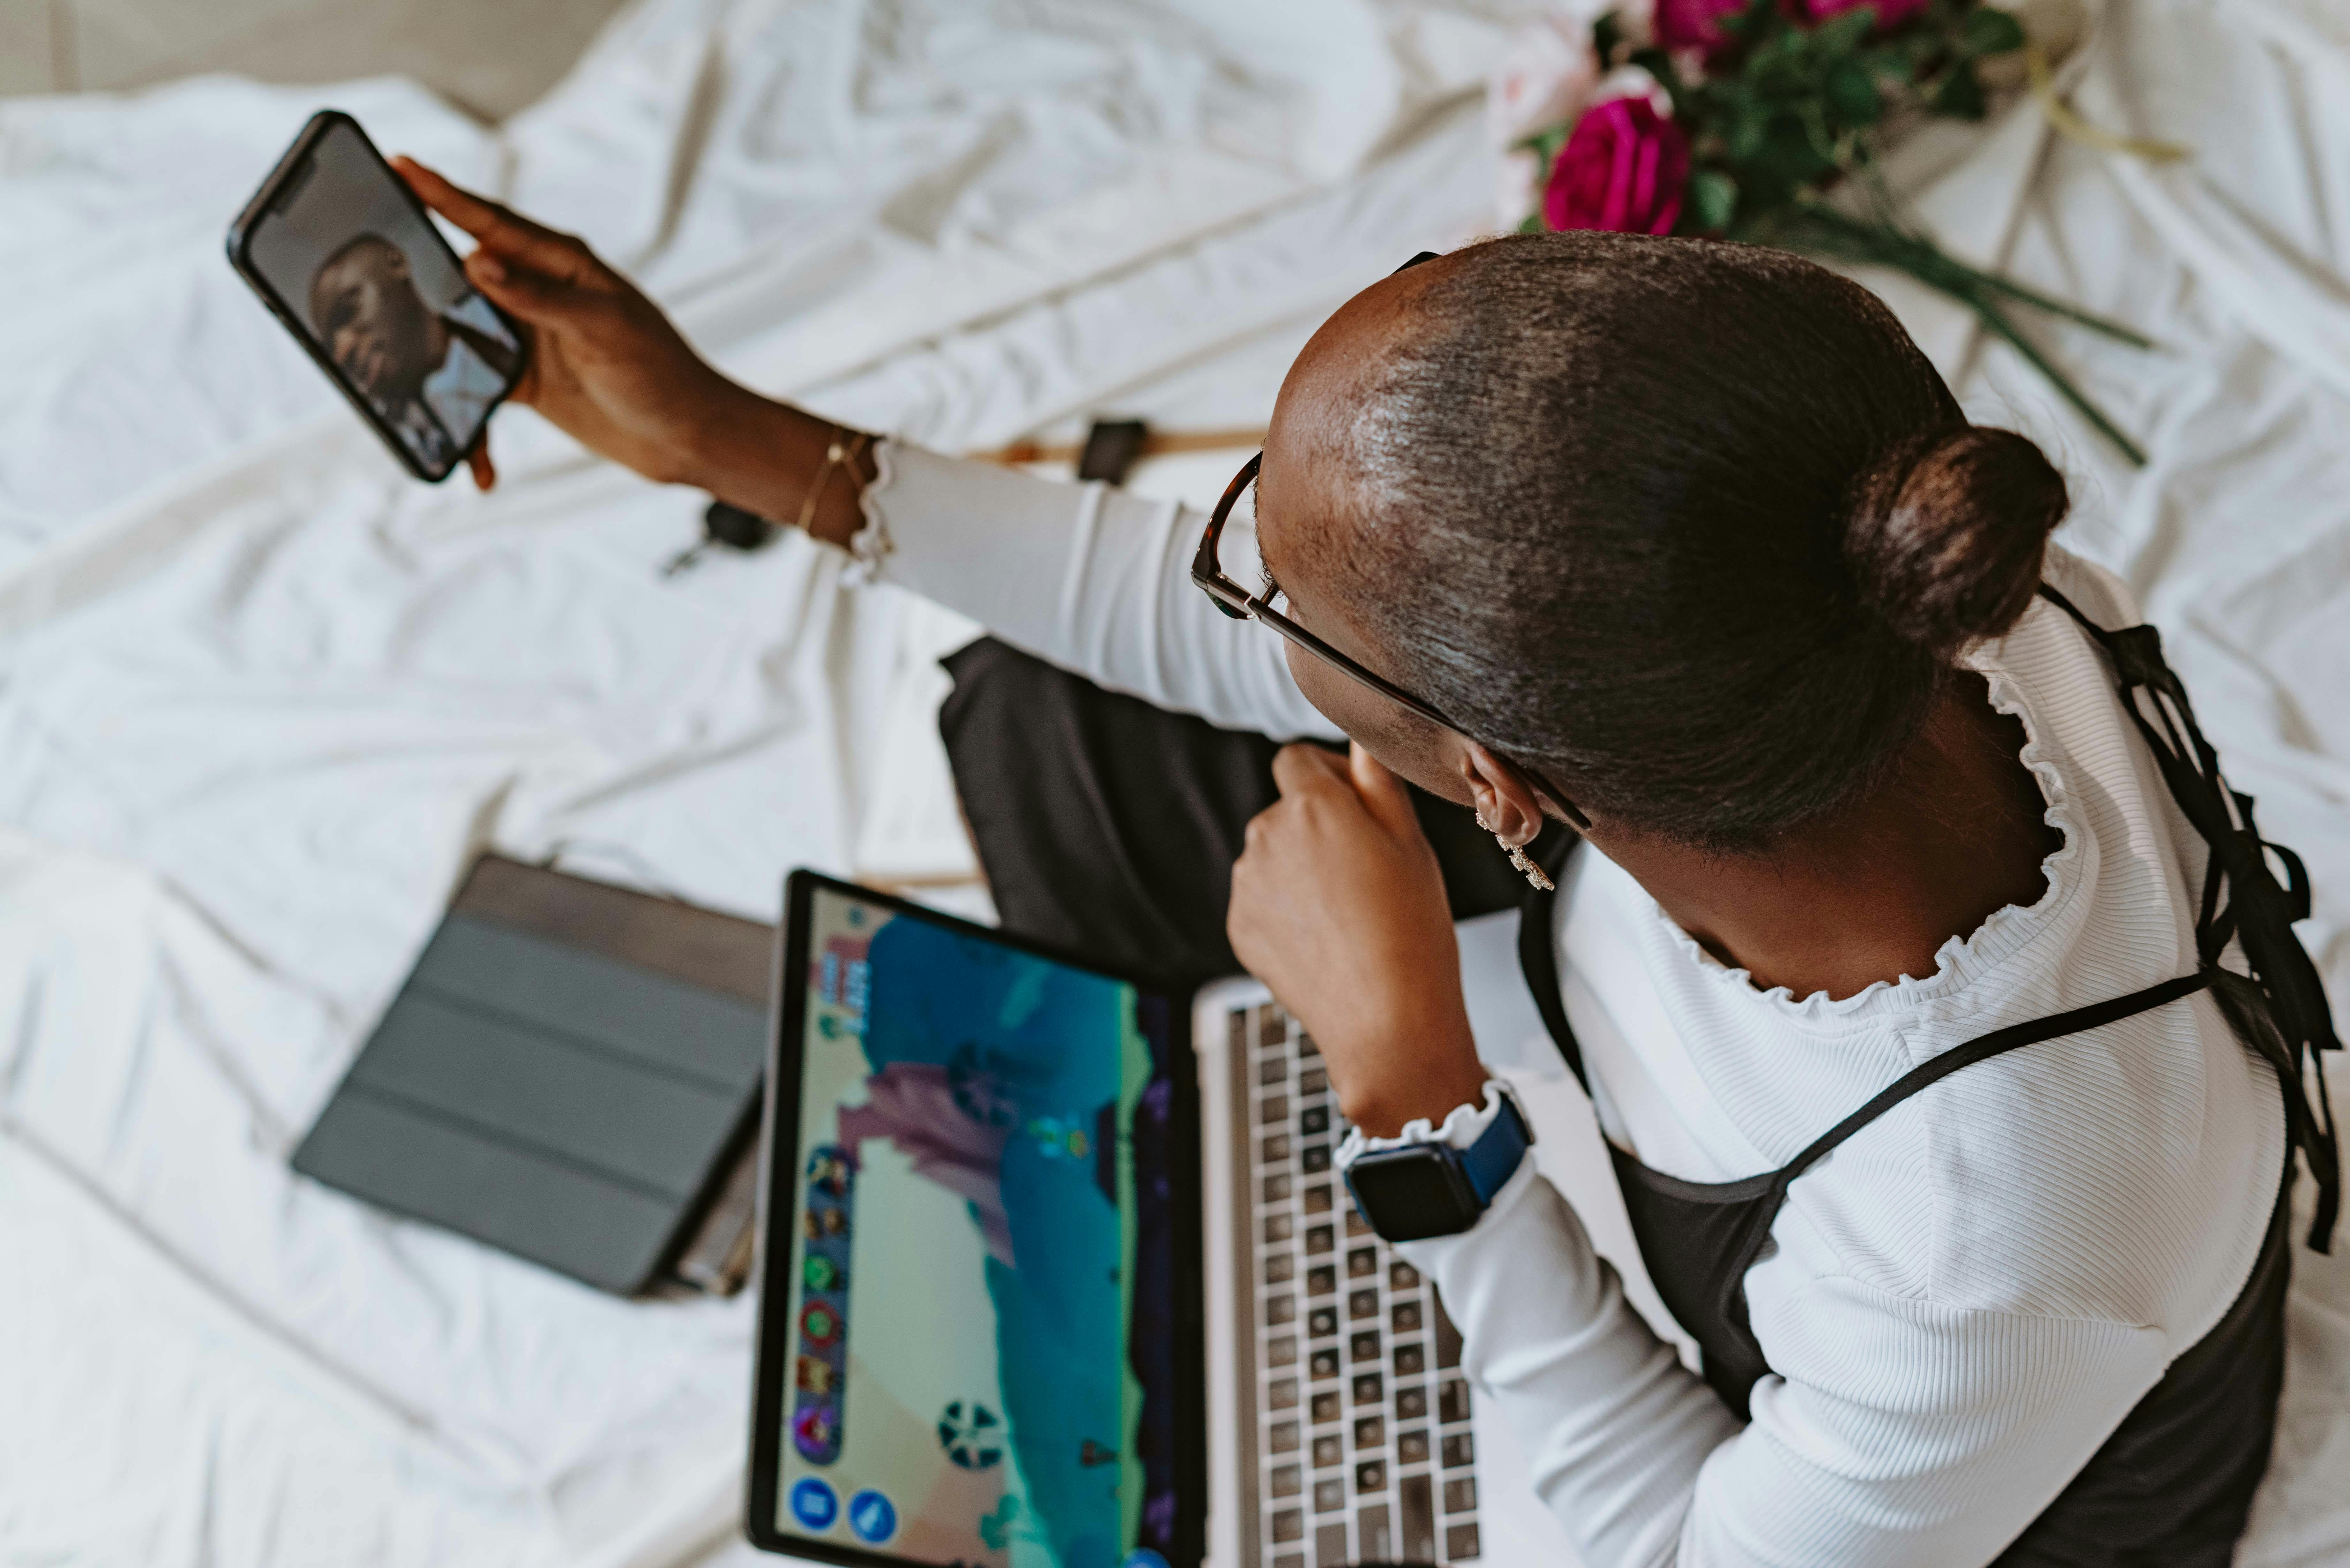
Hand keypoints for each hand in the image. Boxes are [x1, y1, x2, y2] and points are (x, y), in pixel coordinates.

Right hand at [394, 158, 792, 506]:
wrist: (688, 438)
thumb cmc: (663, 374)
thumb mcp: (603, 329)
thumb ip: (539, 297)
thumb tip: (477, 261)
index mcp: (562, 263)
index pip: (491, 223)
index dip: (443, 194)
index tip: (399, 164)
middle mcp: (537, 292)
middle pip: (461, 274)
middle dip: (418, 275)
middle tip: (370, 268)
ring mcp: (526, 336)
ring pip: (459, 332)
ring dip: (435, 357)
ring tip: (396, 368)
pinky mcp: (523, 381)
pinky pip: (477, 390)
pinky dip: (473, 428)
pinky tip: (478, 468)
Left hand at [1228, 743, 1487, 1136]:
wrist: (1387, 1022)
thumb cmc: (1412, 934)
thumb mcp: (1412, 844)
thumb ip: (1378, 782)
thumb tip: (1363, 741)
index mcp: (1313, 807)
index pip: (1297, 759)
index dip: (1327, 774)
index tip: (1355, 804)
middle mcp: (1266, 838)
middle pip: (1286, 811)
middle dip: (1319, 826)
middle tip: (1367, 870)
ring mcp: (1248, 885)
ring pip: (1273, 857)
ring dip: (1303, 869)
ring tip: (1350, 912)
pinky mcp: (1240, 926)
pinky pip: (1262, 899)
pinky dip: (1287, 909)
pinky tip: (1328, 938)